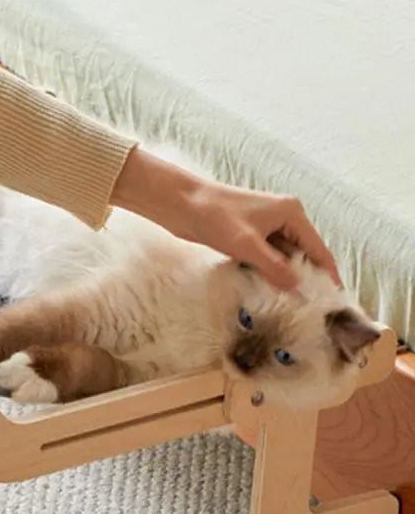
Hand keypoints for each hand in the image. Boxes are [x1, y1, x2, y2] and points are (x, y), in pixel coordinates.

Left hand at [111, 148, 339, 290]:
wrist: (179, 203)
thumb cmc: (213, 216)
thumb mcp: (247, 245)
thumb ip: (274, 267)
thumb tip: (298, 288)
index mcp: (291, 213)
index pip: (318, 249)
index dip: (327, 275)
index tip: (335, 300)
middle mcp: (283, 218)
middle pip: (302, 254)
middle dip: (305, 279)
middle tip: (311, 309)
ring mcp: (265, 226)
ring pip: (282, 258)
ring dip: (284, 277)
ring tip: (291, 306)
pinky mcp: (247, 235)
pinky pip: (265, 258)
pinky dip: (267, 272)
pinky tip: (267, 292)